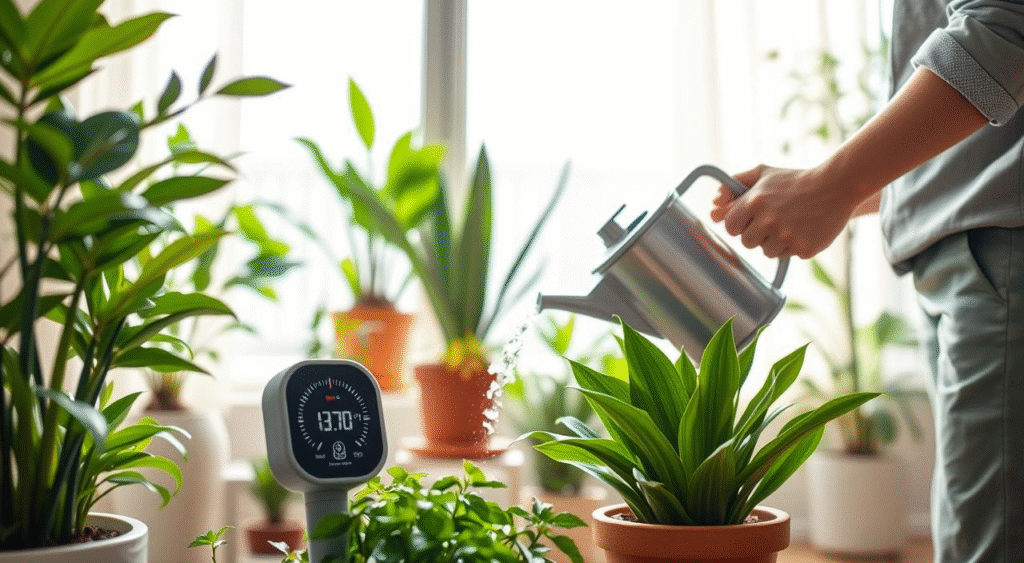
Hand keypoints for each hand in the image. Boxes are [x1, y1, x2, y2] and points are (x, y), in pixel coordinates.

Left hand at [709, 164, 857, 258]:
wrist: (836, 186)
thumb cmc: (794, 180)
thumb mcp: (763, 174)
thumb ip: (734, 184)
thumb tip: (713, 205)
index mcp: (755, 201)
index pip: (730, 227)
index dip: (739, 223)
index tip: (750, 217)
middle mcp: (769, 220)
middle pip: (746, 242)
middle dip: (756, 232)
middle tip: (774, 218)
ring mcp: (787, 236)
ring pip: (765, 251)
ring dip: (774, 241)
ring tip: (790, 222)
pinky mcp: (804, 249)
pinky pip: (786, 255)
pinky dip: (792, 245)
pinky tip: (803, 228)